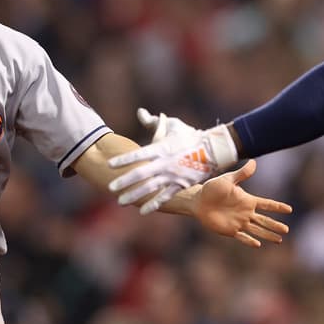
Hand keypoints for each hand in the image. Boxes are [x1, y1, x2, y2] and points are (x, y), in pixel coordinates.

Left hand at [108, 112, 239, 213]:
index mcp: (161, 148)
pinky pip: (165, 196)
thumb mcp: (172, 124)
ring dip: (134, 195)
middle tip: (110, 188)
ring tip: (121, 202)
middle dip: (124, 181)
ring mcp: (172, 175)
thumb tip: (140, 112)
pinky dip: (154, 204)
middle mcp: (164, 163)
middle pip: (140, 174)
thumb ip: (153, 121)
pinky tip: (143, 211)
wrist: (214, 149)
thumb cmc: (191, 135)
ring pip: (150, 188)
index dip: (123, 160)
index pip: (138, 154)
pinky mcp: (181, 184)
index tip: (109, 164)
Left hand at [194, 160, 291, 247]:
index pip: (266, 204)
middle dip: (276, 225)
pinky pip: (242, 237)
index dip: (277, 207)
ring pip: (257, 230)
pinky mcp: (230, 230)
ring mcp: (239, 222)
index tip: (289, 209)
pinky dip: (250, 241)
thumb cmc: (212, 188)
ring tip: (279, 240)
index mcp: (248, 200)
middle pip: (265, 220)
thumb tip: (254, 162)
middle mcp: (246, 212)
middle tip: (287, 230)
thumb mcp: (228, 180)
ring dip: (268, 235)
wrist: (198, 201)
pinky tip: (258, 245)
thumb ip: (242, 173)